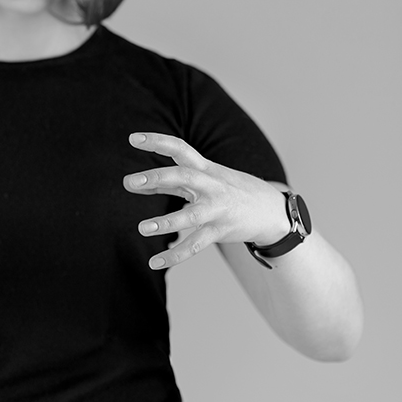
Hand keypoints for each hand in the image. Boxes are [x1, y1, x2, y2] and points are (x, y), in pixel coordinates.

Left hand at [124, 132, 288, 268]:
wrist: (272, 211)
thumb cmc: (230, 191)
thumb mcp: (205, 180)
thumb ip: (171, 183)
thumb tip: (136, 184)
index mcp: (205, 168)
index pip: (180, 148)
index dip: (157, 141)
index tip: (132, 139)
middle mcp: (211, 185)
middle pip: (183, 176)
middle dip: (157, 178)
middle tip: (130, 181)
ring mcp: (217, 209)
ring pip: (190, 216)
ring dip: (165, 222)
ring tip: (142, 228)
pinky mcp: (220, 231)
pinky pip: (195, 245)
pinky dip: (174, 255)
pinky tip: (154, 262)